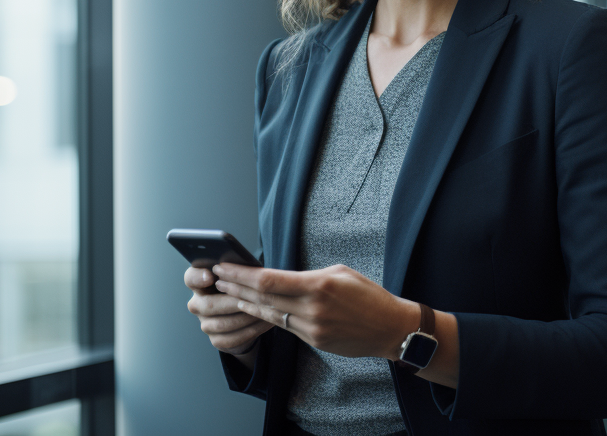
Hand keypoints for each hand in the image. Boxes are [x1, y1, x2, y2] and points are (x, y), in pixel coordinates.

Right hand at [184, 265, 274, 355]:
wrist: (245, 315)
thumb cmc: (242, 288)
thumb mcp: (240, 276)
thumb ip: (237, 271)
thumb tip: (246, 269)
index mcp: (200, 283)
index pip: (191, 278)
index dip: (199, 277)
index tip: (211, 276)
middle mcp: (198, 304)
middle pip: (208, 305)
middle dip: (232, 302)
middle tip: (252, 298)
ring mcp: (205, 324)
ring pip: (221, 324)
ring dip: (245, 317)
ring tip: (265, 310)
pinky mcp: (216, 340)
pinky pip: (232, 338)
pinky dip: (251, 330)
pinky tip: (265, 322)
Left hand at [211, 262, 419, 361]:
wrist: (390, 328)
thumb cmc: (368, 295)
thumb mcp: (340, 273)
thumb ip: (308, 276)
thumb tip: (280, 277)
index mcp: (318, 285)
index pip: (268, 280)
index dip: (241, 274)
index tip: (225, 266)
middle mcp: (312, 308)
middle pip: (262, 297)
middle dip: (236, 287)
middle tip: (216, 278)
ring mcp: (311, 328)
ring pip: (269, 314)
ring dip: (245, 303)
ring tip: (227, 293)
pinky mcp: (313, 341)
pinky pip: (284, 326)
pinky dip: (266, 315)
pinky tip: (253, 308)